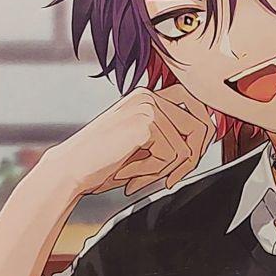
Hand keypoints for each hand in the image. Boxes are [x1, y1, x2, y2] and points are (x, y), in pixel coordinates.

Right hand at [45, 84, 214, 196]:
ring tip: (136, 176)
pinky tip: (127, 174)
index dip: (202, 134)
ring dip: (164, 171)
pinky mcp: (146, 123)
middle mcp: (150, 96)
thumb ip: (170, 140)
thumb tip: (204, 142)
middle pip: (200, 125)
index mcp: (148, 97)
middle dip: (190, 159)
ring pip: (186, 147)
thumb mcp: (143, 147)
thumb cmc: (102, 163)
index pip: (196, 106)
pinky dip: (151, 173)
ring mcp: (148, 107)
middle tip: (170, 180)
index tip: (190, 161)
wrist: (71, 169)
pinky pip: (171, 156)